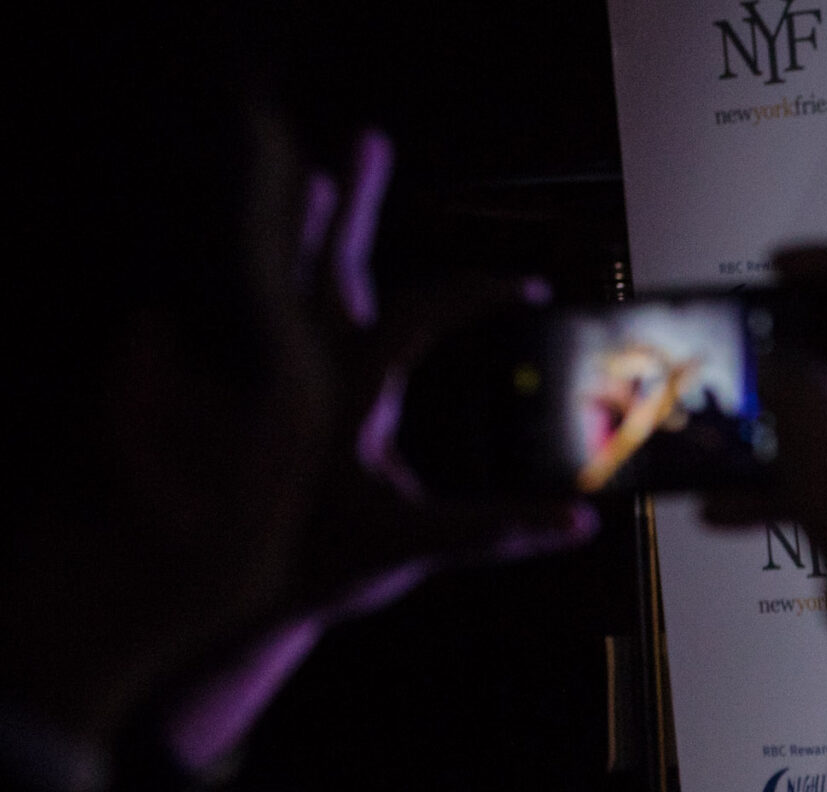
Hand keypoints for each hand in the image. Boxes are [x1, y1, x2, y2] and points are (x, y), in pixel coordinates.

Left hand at [138, 131, 592, 790]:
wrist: (224, 591)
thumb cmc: (317, 567)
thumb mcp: (412, 548)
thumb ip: (496, 532)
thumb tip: (577, 524)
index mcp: (346, 393)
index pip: (417, 312)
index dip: (475, 290)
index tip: (526, 285)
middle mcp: (301, 371)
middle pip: (330, 264)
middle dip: (355, 202)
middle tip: (367, 139)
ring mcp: (271, 380)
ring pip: (284, 282)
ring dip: (304, 228)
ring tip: (317, 178)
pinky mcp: (256, 400)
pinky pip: (260, 318)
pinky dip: (275, 276)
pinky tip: (283, 266)